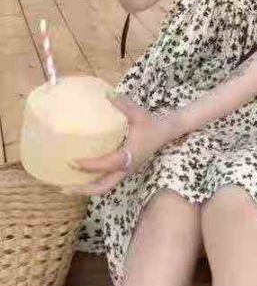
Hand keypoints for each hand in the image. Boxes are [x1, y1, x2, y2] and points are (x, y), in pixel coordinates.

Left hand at [57, 95, 178, 196]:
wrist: (165, 132)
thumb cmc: (151, 124)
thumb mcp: (138, 113)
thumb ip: (123, 105)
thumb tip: (107, 94)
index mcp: (129, 156)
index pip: (106, 165)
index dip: (89, 165)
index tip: (72, 161)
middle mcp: (126, 168)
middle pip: (102, 188)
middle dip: (83, 190)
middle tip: (63, 187)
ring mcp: (124, 171)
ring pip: (103, 187)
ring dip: (85, 189)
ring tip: (66, 185)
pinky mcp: (123, 170)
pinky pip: (105, 181)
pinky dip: (91, 182)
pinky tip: (79, 176)